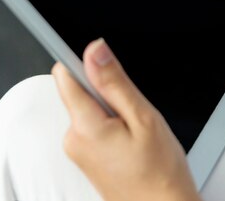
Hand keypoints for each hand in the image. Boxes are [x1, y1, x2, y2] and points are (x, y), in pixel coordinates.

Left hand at [52, 39, 200, 200]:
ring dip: (110, 112)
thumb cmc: (159, 173)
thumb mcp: (143, 117)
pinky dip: (109, 127)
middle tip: (133, 113)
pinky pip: (91, 127)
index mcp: (85, 126)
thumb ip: (114, 81)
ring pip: (87, 109)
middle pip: (78, 92)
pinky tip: (129, 143)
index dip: (86, 64)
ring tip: (134, 133)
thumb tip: (94, 50)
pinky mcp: (84, 157)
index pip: (65, 75)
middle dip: (105, 93)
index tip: (106, 68)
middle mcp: (73, 139)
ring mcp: (77, 150)